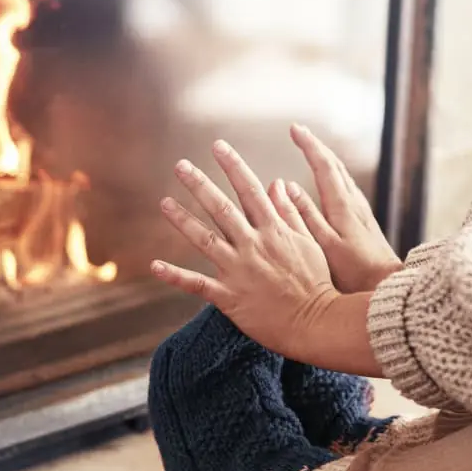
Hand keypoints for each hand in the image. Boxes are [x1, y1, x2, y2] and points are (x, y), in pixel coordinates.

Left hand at [151, 139, 332, 355]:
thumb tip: (277, 183)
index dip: (233, 166)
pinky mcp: (229, 297)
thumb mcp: (309, 242)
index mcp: (273, 231)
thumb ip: (290, 212)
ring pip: (204, 240)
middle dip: (200, 184)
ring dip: (182, 220)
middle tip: (181, 165)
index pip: (250, 190)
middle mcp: (253, 246)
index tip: (218, 146)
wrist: (316, 324)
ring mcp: (239, 271)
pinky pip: (196, 284)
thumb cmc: (317, 282)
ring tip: (164, 202)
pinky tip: (154, 265)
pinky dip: (174, 274)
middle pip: (221, 208)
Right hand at [282, 125, 401, 292]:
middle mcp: (354, 203)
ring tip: (310, 151)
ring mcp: (361, 212)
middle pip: (335, 165)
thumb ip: (305, 215)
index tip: (294, 129)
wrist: (386, 287)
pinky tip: (327, 184)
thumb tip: (286, 186)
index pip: (324, 166)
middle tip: (298, 132)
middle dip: (316, 146)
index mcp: (342, 206)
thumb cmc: (354, 272)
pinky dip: (333, 177)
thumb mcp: (324, 244)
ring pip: (342, 176)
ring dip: (325, 160)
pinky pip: (345, 189)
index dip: (308, 145)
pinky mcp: (363, 222)